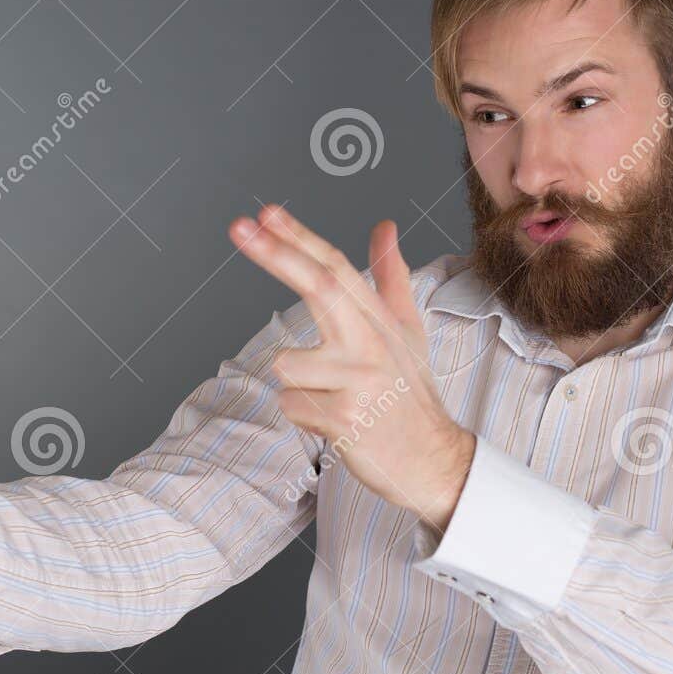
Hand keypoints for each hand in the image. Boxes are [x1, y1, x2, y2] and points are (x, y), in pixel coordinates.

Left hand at [228, 204, 474, 528]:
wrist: (433, 460)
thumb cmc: (410, 393)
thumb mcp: (407, 331)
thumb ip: (390, 278)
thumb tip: (384, 227)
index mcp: (380, 320)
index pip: (336, 268)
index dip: (300, 237)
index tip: (267, 213)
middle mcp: (371, 343)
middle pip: (318, 287)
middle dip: (275, 254)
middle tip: (239, 226)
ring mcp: (358, 380)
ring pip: (286, 365)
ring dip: (298, 384)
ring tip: (335, 398)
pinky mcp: (343, 418)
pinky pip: (290, 405)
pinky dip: (304, 415)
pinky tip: (337, 423)